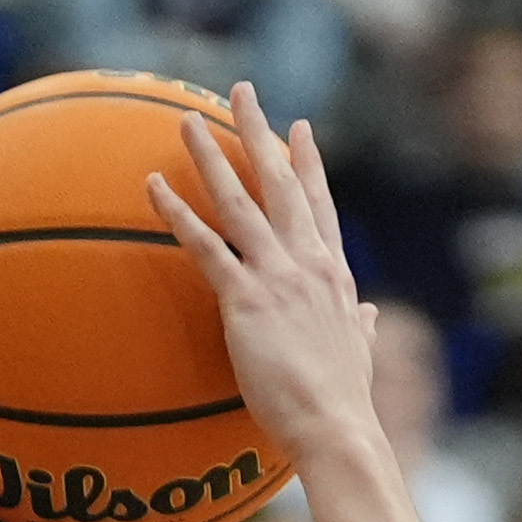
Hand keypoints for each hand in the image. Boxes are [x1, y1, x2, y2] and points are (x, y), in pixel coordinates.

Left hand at [151, 86, 382, 481]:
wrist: (338, 428)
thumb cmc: (345, 404)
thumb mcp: (359, 353)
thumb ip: (360, 326)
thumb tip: (368, 314)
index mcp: (334, 275)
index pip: (319, 206)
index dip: (307, 164)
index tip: (298, 128)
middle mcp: (309, 263)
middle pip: (280, 183)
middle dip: (259, 133)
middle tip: (240, 94)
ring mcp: (278, 277)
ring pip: (239, 202)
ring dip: (210, 157)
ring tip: (186, 122)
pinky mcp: (247, 300)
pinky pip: (205, 247)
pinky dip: (177, 214)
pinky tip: (153, 188)